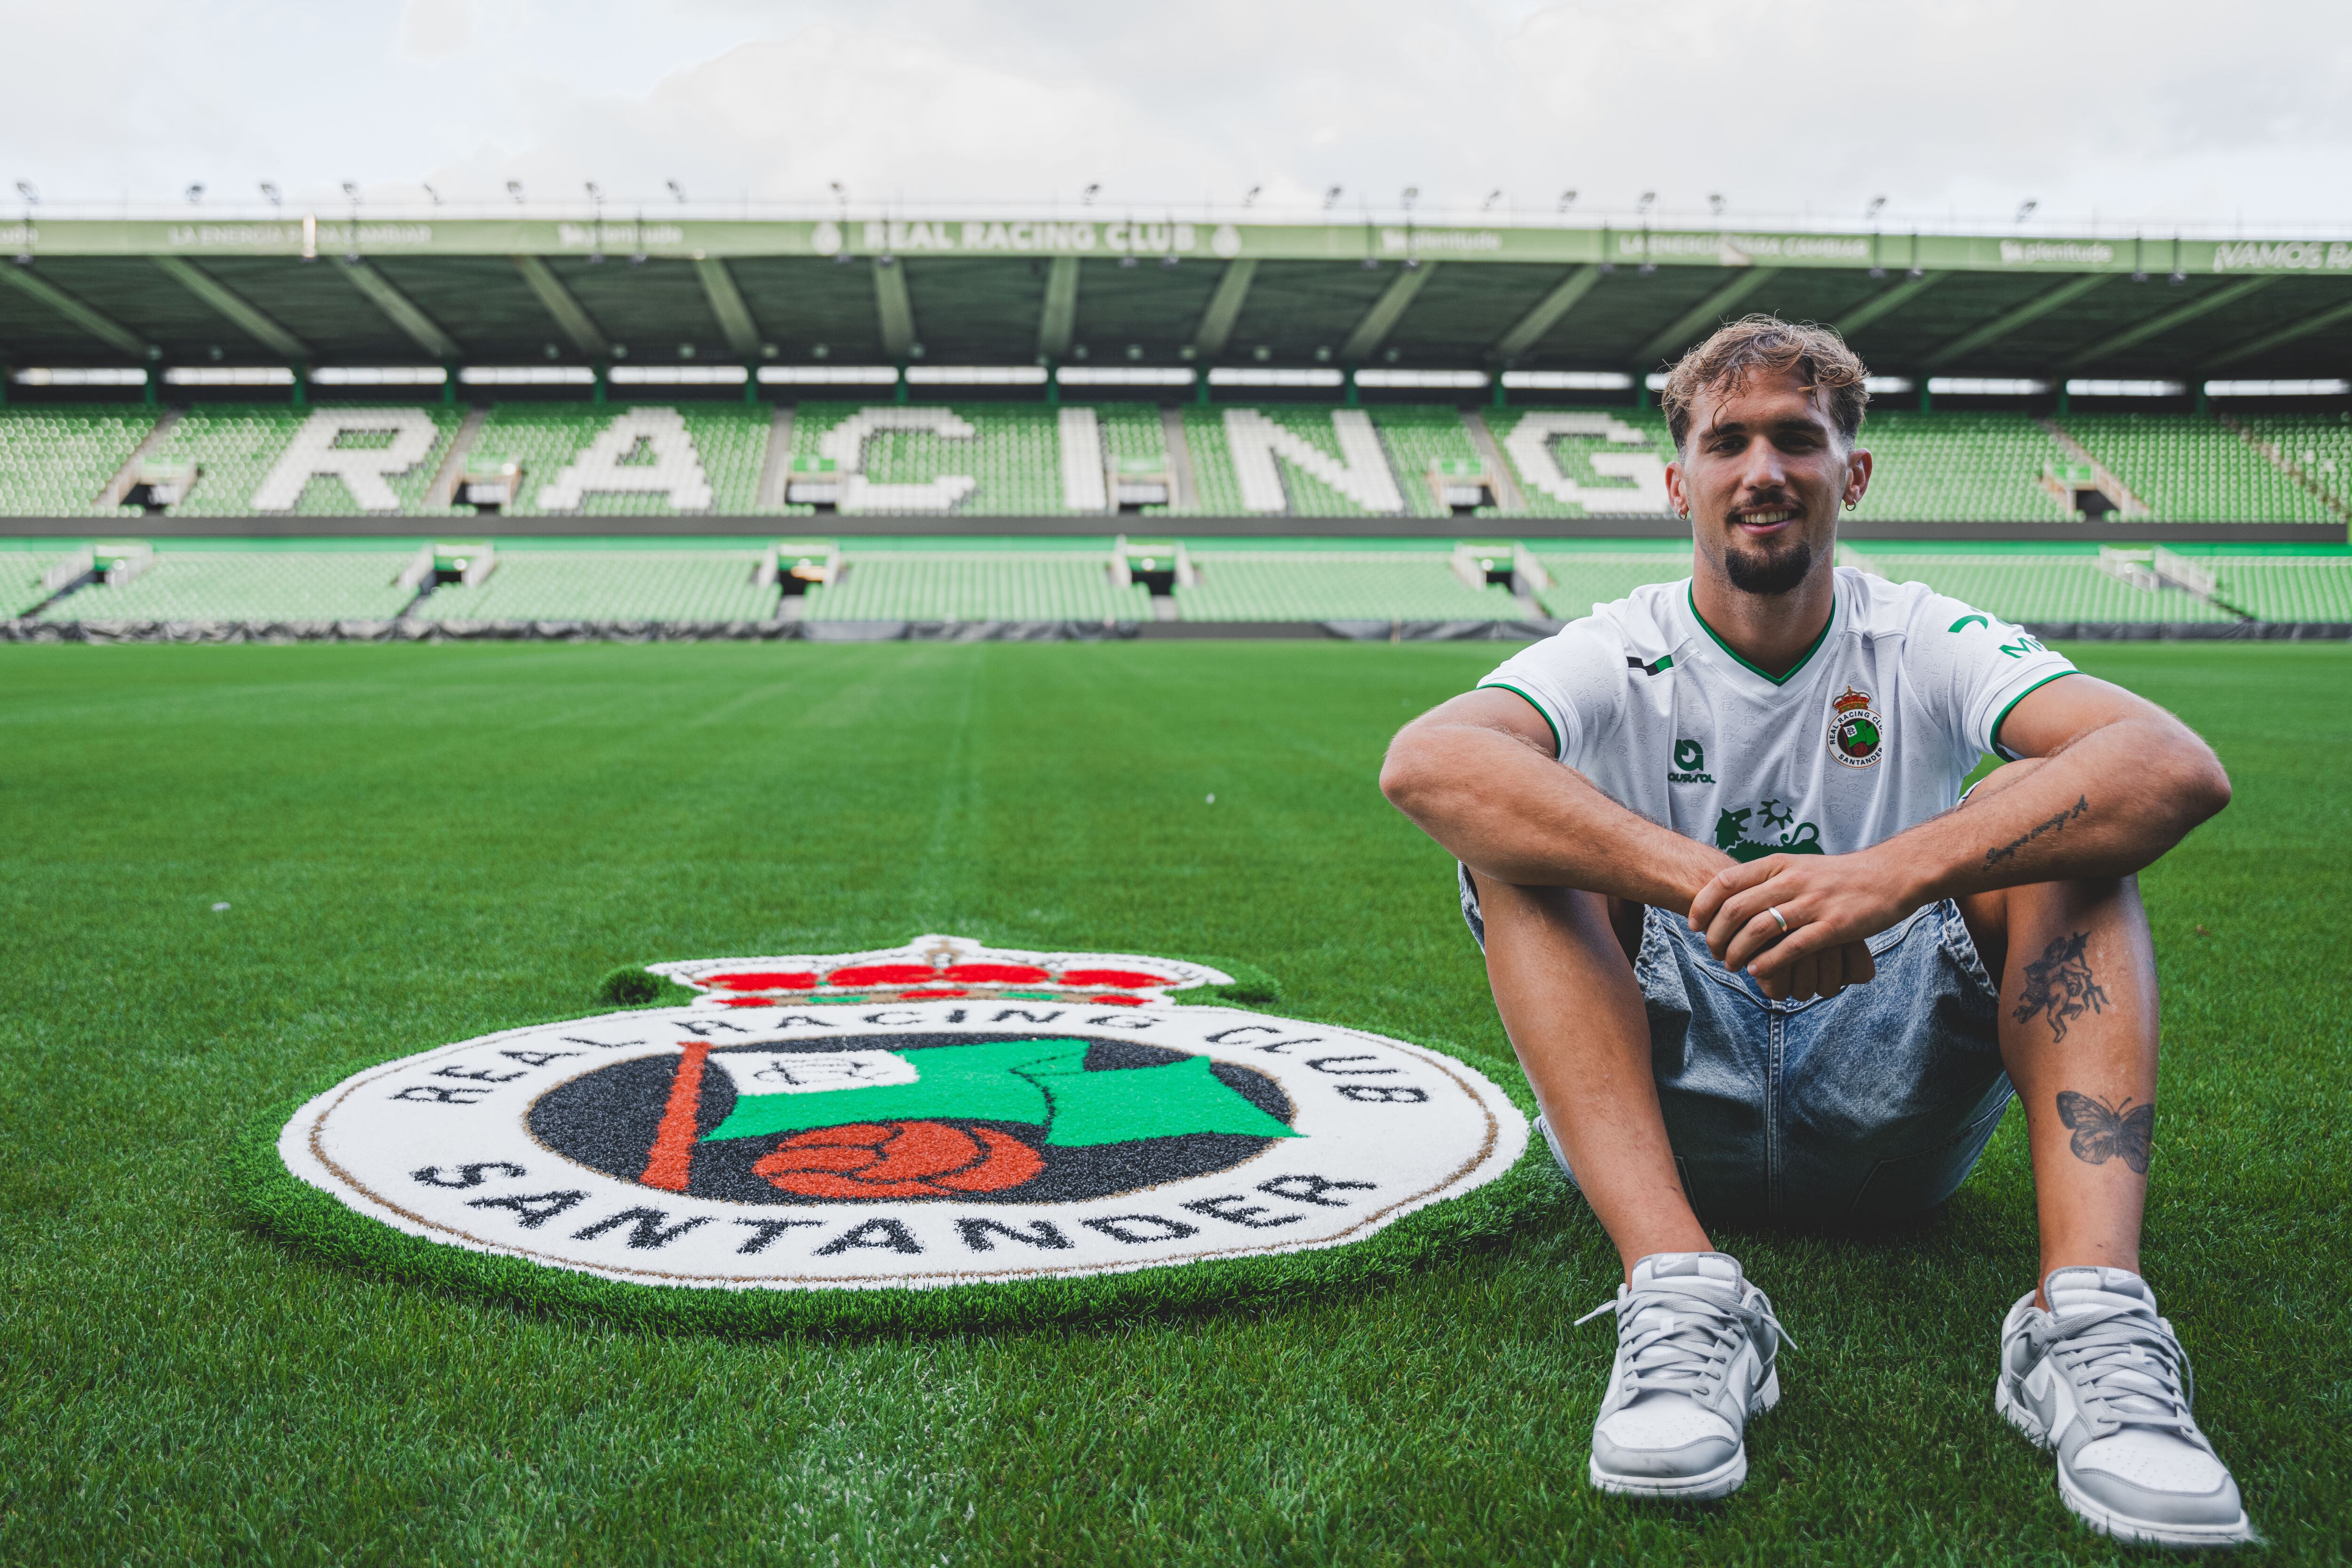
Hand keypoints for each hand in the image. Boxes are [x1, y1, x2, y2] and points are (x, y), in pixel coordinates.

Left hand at [1686, 851, 1920, 1000]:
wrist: (1890, 875)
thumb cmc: (1840, 876)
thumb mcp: (1799, 866)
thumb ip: (1768, 880)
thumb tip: (1732, 897)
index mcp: (1779, 865)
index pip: (1726, 881)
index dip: (1702, 905)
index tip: (1693, 925)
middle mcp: (1792, 881)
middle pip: (1735, 909)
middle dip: (1716, 936)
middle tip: (1713, 952)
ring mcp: (1813, 904)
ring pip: (1759, 930)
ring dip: (1738, 952)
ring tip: (1733, 965)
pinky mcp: (1833, 927)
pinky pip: (1792, 947)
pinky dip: (1770, 962)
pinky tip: (1759, 972)